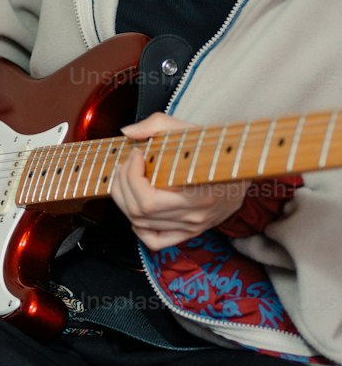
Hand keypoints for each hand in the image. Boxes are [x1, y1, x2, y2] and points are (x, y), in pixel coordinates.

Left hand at [111, 111, 248, 249]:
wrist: (242, 170)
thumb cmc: (215, 149)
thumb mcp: (189, 129)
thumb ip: (156, 125)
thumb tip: (128, 133)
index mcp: (197, 194)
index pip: (149, 201)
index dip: (132, 176)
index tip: (136, 154)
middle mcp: (194, 216)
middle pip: (140, 212)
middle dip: (123, 184)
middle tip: (126, 164)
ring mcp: (192, 227)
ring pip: (141, 224)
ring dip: (124, 200)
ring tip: (127, 178)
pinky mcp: (190, 232)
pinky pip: (155, 241)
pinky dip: (138, 226)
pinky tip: (136, 207)